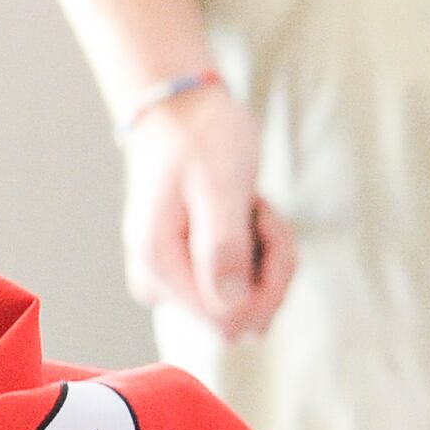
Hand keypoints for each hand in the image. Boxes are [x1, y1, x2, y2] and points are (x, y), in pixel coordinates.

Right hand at [120, 83, 297, 341]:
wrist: (178, 111)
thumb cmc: (199, 139)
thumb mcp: (220, 185)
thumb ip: (223, 248)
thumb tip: (232, 310)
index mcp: (159, 265)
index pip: (229, 319)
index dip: (267, 283)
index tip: (263, 223)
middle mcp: (159, 285)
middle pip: (241, 319)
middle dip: (271, 269)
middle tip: (263, 213)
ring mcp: (172, 282)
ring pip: (247, 305)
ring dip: (269, 258)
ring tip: (253, 208)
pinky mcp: (189, 274)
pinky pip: (240, 289)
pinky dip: (261, 254)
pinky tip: (248, 215)